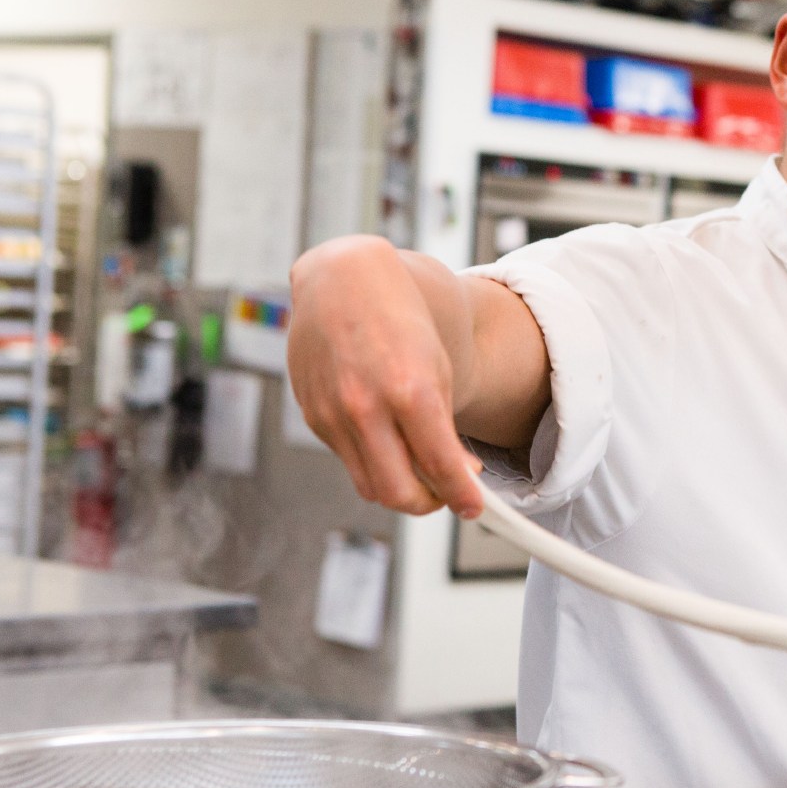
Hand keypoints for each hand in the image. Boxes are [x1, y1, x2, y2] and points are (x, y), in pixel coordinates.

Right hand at [288, 236, 484, 517]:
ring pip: (369, 485)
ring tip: (421, 470)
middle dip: (429, 504)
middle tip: (446, 494)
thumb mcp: (438, 368)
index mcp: (408, 389)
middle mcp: (364, 406)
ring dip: (400, 488)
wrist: (343, 281)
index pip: (440, 466)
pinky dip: (373, 460)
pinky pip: (348, 459)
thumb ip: (443, 427)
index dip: (462, 496)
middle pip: (398, 493)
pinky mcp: (312, 416)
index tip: (474, 506)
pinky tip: (386, 436)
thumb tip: (456, 477)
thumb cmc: (399, 320)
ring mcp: (332, 414)